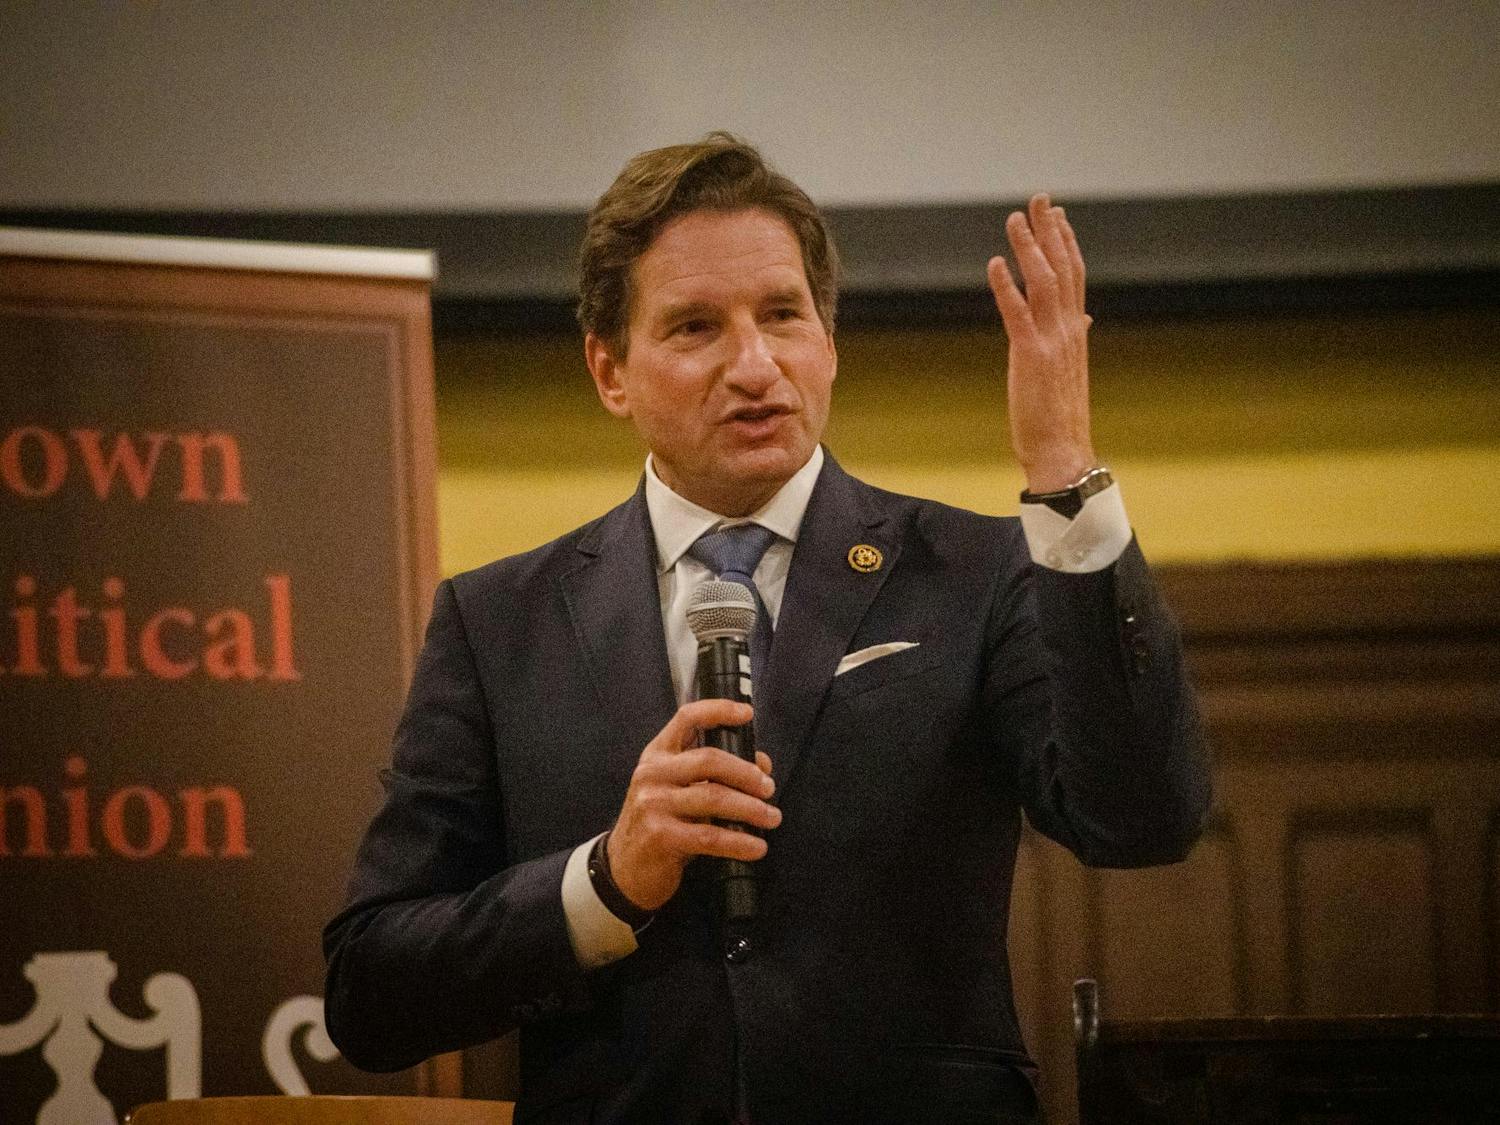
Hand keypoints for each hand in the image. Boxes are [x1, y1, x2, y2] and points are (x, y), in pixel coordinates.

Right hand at [607, 699, 778, 911]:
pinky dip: (739, 842)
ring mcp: (654, 804)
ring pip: (714, 798)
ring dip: (751, 809)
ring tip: (772, 818)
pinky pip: (710, 836)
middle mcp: (653, 774)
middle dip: (746, 773)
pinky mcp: (661, 836)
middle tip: (769, 788)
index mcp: (657, 755)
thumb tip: (761, 766)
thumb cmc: (659, 823)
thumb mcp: (677, 790)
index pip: (686, 719)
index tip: (747, 713)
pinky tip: (756, 847)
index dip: (718, 710)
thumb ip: (712, 774)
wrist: (624, 868)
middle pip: (709, 760)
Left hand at [986, 193, 1096, 491]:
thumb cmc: (1060, 415)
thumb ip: (1075, 337)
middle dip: (1049, 232)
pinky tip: (995, 263)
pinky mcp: (1030, 357)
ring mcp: (1051, 342)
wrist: (1062, 451)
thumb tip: (1085, 317)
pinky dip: (1007, 287)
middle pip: (1063, 269)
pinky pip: (1018, 314)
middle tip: (1038, 199)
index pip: (1075, 276)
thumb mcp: (1070, 369)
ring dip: (1029, 249)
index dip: (1066, 242)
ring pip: (1044, 283)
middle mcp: (1069, 330)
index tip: (1056, 215)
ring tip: (1015, 220)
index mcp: (1076, 332)